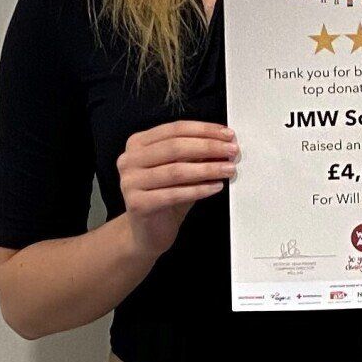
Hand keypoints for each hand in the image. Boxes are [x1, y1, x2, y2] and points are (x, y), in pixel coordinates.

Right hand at [118, 121, 237, 260]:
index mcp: (137, 144)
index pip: (174, 129)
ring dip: (207, 169)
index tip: (227, 134)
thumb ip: (195, 155)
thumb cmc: (165, 197)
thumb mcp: (180, 169)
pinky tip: (215, 187)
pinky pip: (174, 194)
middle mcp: (129, 160)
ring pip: (176, 171)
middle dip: (208, 147)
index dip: (203, 130)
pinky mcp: (138, 204)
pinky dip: (198, 190)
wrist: (147, 232)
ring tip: (228, 169)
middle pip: (175, 147)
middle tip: (232, 150)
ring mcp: (130, 182)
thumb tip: (223, 142)